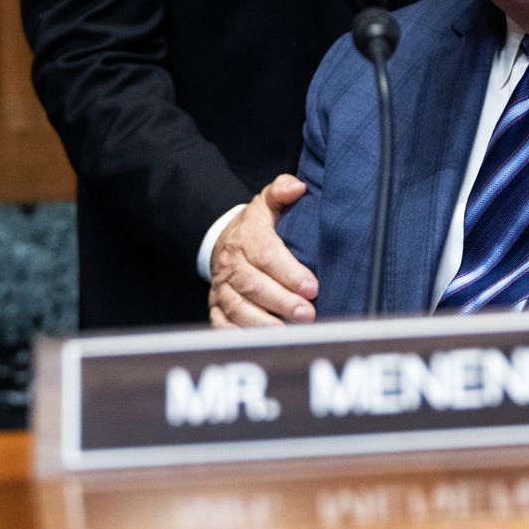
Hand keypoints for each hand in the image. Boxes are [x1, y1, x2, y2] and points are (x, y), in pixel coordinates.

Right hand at [208, 174, 317, 328]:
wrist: (222, 241)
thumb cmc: (255, 226)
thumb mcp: (267, 203)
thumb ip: (281, 191)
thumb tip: (298, 187)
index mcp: (246, 237)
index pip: (266, 255)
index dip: (289, 272)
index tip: (312, 287)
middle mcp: (230, 264)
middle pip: (253, 285)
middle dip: (281, 302)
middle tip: (308, 313)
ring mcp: (221, 288)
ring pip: (238, 308)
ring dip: (263, 323)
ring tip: (289, 331)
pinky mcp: (216, 308)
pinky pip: (223, 325)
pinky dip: (241, 335)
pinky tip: (264, 341)